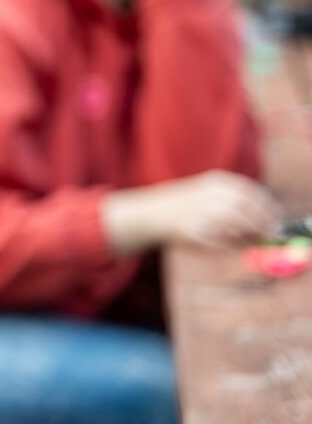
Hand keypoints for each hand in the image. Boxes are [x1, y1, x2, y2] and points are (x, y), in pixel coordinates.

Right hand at [106, 170, 281, 252]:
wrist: (151, 213)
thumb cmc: (186, 205)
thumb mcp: (210, 193)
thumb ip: (236, 203)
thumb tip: (267, 221)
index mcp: (216, 182)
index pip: (252, 194)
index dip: (267, 209)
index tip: (275, 221)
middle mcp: (209, 195)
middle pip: (246, 211)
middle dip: (261, 225)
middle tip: (266, 236)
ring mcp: (200, 212)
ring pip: (235, 226)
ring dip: (245, 236)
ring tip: (245, 241)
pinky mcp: (192, 231)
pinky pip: (219, 241)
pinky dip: (227, 245)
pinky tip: (224, 244)